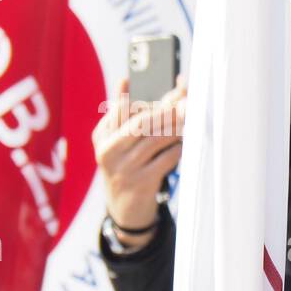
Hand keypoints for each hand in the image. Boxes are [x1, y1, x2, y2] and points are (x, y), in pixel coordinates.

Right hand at [91, 75, 185, 248]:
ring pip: (155, 140)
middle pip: (141, 123)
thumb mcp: (118, 144)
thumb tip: (127, 80)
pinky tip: (185, 144)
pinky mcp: (141, 183)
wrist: (124, 211)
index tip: (162, 84)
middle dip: (166, 109)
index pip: (121, 108)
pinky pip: (165, 159)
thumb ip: (125, 115)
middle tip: (186, 100)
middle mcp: (108, 151)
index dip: (145, 94)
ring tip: (189, 118)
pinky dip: (178, 149)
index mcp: (101, 136)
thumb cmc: (127, 167)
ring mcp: (124, 168)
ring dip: (177, 127)